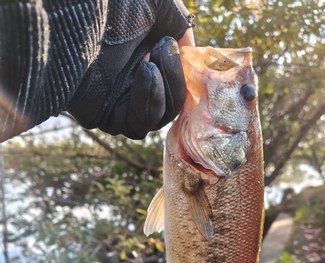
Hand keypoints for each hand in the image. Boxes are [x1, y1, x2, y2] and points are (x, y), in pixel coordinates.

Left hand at [68, 0, 194, 139]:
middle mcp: (132, 82)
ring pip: (157, 118)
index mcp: (143, 57)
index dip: (185, 71)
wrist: (71, 14)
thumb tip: (189, 50)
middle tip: (164, 47)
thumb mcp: (156, 3)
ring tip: (150, 58)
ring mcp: (120, 101)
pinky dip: (149, 100)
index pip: (175, 81)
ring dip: (166, 89)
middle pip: (171, 103)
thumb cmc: (110, 4)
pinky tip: (145, 71)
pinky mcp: (106, 117)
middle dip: (176, 78)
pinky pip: (138, 125)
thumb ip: (179, 23)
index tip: (186, 51)